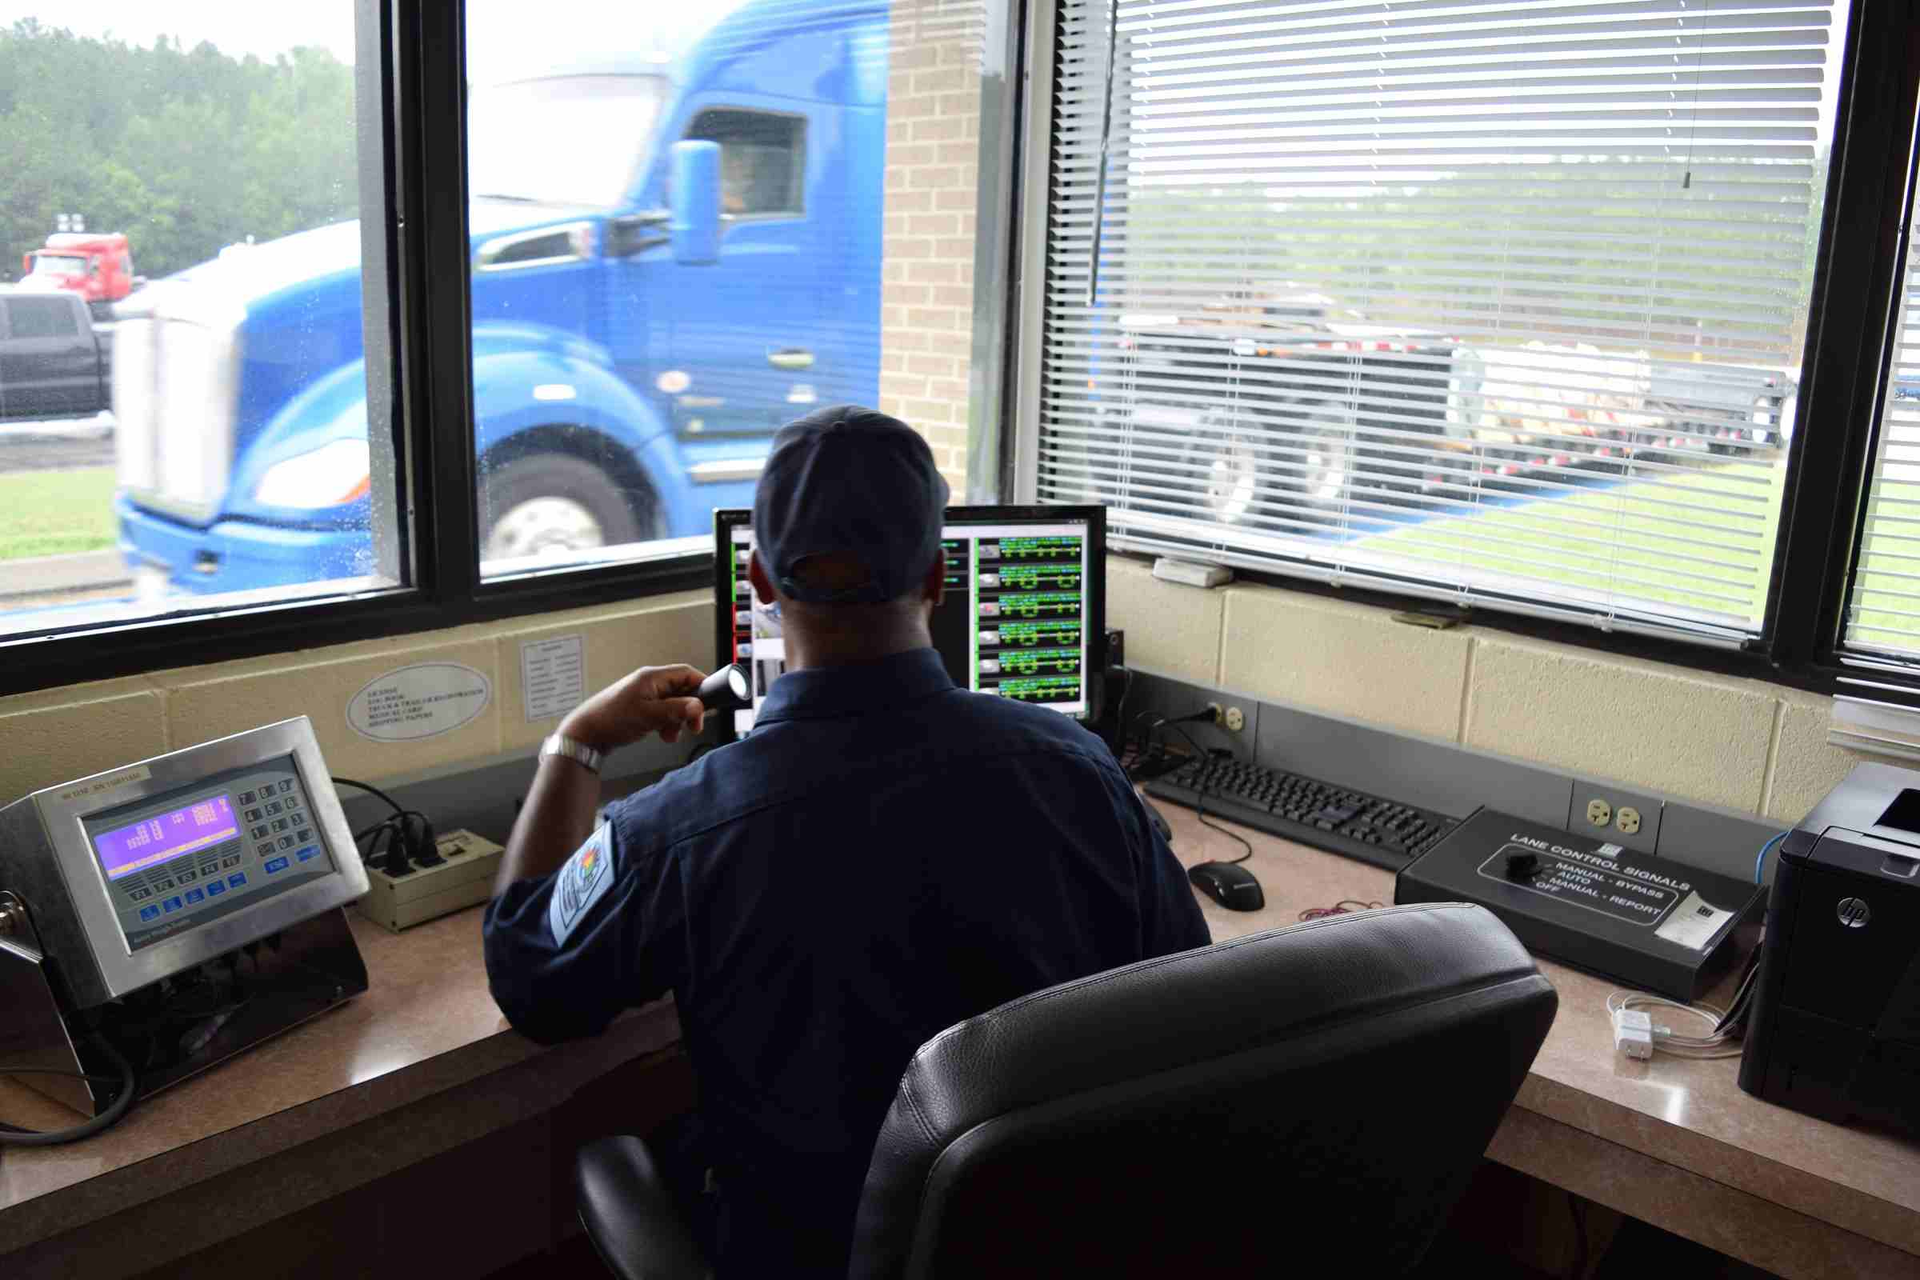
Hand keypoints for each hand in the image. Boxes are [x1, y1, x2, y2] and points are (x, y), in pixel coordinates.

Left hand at [559, 664, 706, 753]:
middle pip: (682, 690)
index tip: (709, 703)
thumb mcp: (649, 715)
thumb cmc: (611, 720)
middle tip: (693, 726)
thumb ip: (676, 709)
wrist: (586, 734)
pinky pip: (663, 712)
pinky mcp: (641, 708)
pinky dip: (667, 724)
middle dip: (689, 709)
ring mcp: (645, 695)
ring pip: (674, 704)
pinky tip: (662, 734)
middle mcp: (650, 683)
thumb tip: (699, 706)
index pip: (686, 673)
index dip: (701, 685)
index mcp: (652, 677)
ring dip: (677, 720)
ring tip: (671, 734)